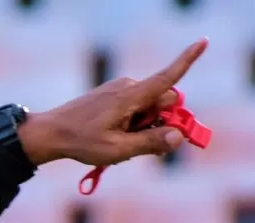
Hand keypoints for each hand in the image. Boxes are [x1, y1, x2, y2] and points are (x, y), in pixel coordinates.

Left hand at [18, 38, 208, 166]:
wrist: (50, 133)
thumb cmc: (81, 142)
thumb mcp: (117, 150)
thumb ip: (150, 143)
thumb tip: (178, 136)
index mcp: (131, 96)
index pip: (167, 77)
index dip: (187, 60)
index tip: (204, 41)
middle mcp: (128, 87)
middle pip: (164, 101)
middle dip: (162, 122)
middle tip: (138, 144)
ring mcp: (120, 90)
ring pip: (149, 107)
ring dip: (144, 126)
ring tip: (117, 141)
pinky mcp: (113, 95)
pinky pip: (135, 108)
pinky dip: (132, 123)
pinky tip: (112, 136)